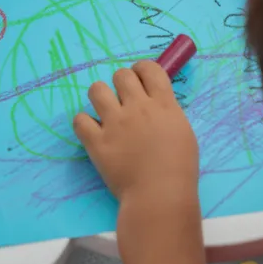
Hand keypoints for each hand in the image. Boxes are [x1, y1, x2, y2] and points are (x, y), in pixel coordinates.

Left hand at [73, 61, 198, 204]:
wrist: (160, 195)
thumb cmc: (179, 169)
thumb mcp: (183, 132)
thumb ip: (167, 114)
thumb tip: (154, 106)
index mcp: (163, 104)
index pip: (149, 68)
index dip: (141, 69)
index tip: (139, 78)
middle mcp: (137, 107)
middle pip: (121, 75)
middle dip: (121, 83)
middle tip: (123, 99)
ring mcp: (114, 123)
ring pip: (96, 89)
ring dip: (100, 97)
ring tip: (105, 111)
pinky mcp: (96, 141)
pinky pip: (80, 119)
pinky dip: (84, 123)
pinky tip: (92, 131)